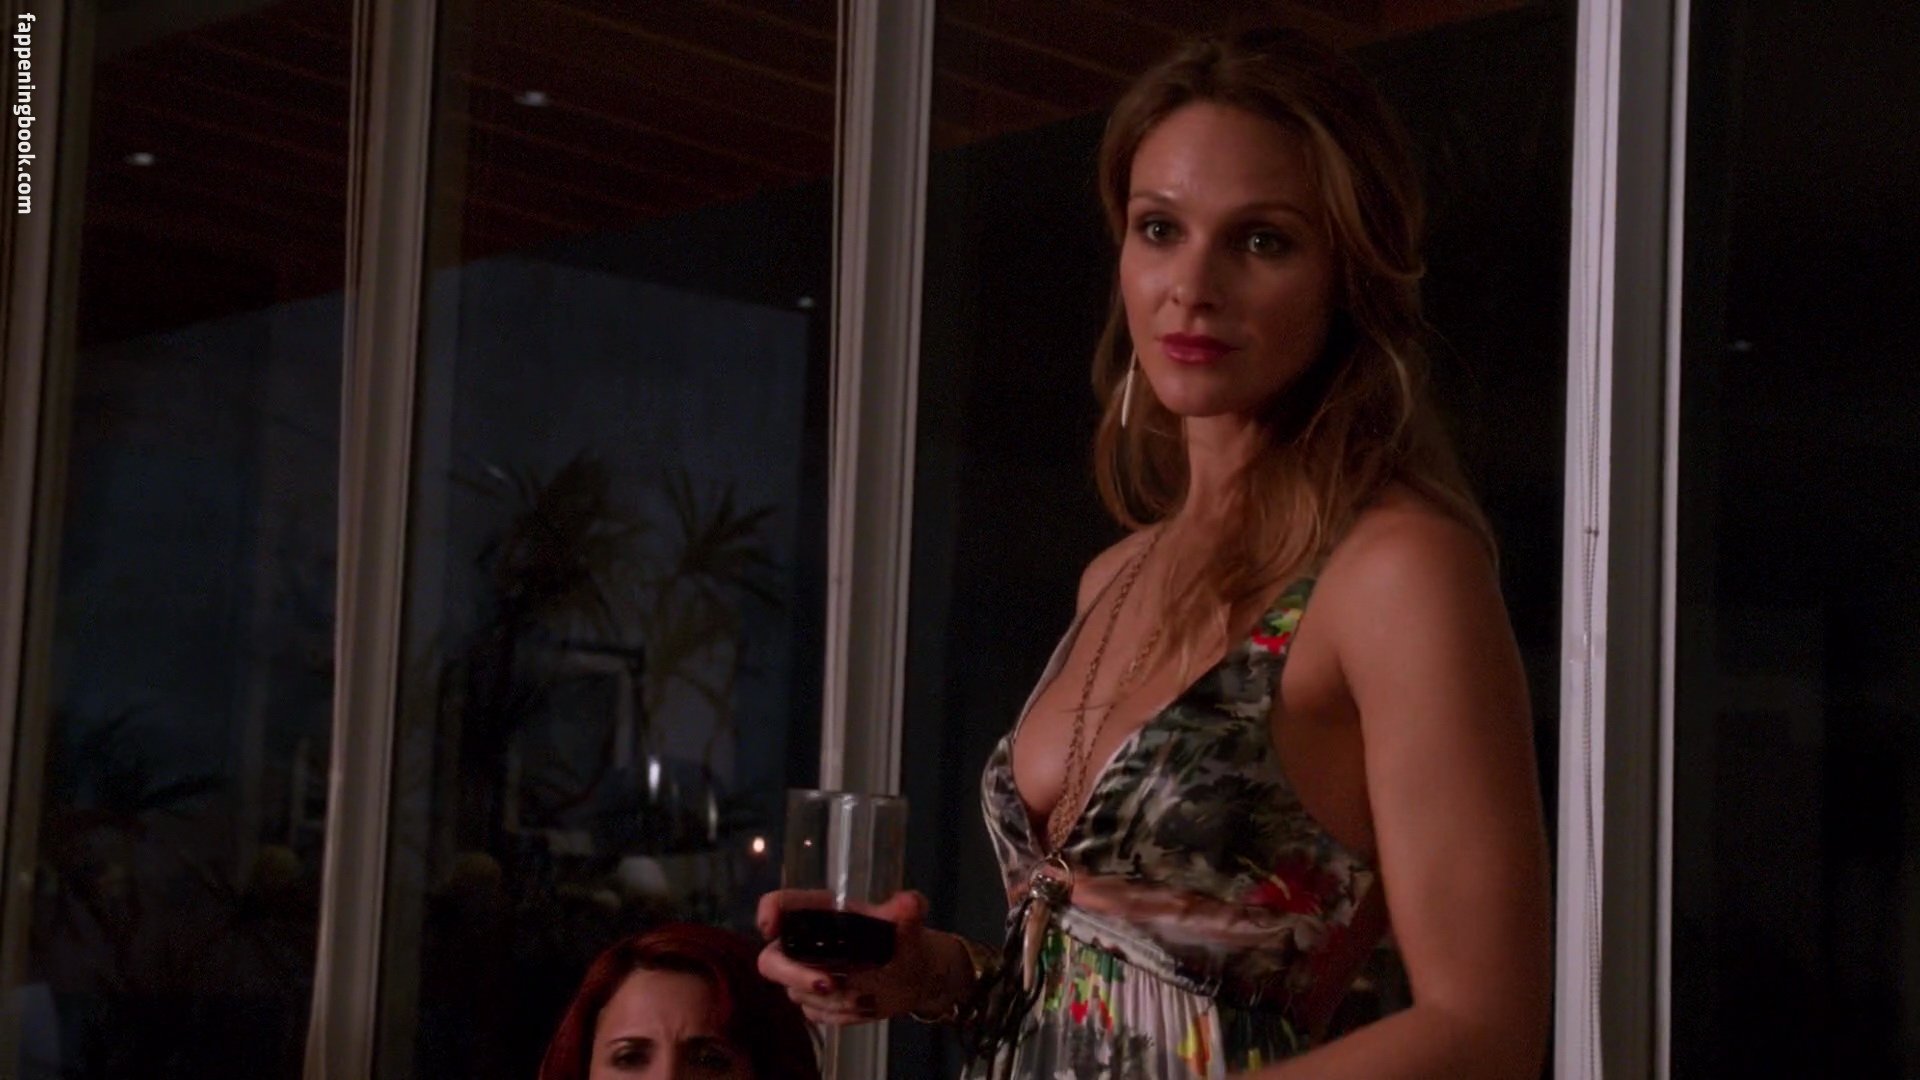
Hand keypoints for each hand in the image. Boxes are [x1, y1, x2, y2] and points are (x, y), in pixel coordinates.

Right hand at [756, 889, 960, 1025]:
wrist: (916, 977)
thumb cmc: (905, 942)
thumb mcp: (909, 926)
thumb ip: (909, 911)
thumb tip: (911, 902)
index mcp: (823, 912)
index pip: (782, 904)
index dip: (769, 911)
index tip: (771, 928)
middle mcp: (806, 942)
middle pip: (772, 960)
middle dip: (795, 975)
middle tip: (830, 984)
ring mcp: (807, 974)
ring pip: (797, 993)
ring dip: (834, 1000)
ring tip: (868, 996)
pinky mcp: (816, 1002)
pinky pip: (815, 1014)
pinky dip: (840, 1014)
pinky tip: (865, 1006)